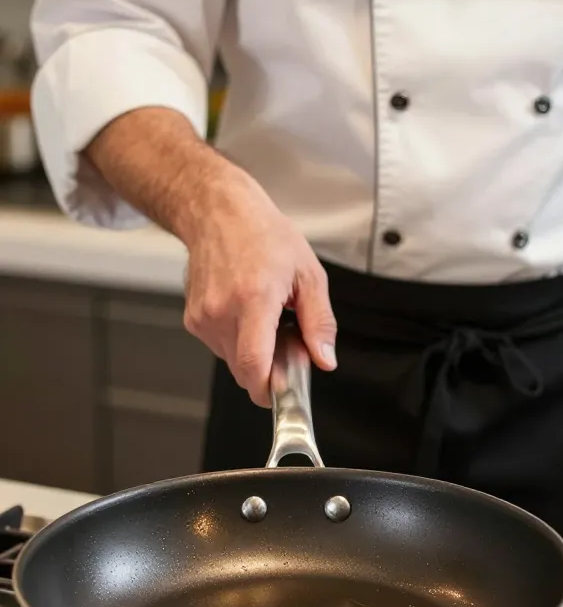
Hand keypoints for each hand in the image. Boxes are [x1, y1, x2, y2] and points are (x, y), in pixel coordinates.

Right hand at [181, 157, 336, 406]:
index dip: (269, 390)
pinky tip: (245, 312)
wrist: (217, 212)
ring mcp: (203, 317)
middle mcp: (223, 311)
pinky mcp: (193, 320)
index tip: (284, 394)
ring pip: (233, 361)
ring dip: (253, 354)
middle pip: (245, 370)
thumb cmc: (263, 235)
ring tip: (264, 319)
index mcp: (254, 299)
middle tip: (287, 344)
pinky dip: (237, 341)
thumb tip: (325, 358)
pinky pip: (220, 347)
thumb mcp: (308, 274)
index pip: (254, 365)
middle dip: (269, 371)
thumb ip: (319, 321)